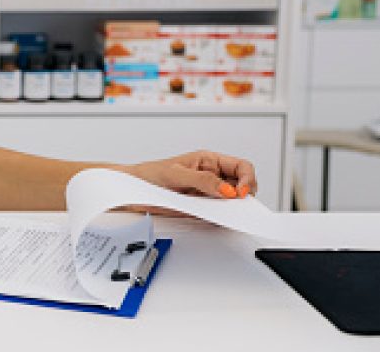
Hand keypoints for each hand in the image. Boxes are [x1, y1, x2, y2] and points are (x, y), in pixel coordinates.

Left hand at [122, 150, 257, 208]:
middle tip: (237, 205)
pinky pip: (217, 215)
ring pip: (231, 202)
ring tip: (226, 213)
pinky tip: (215, 219)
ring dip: (232, 208)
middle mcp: (211, 176)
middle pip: (242, 185)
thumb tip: (226, 189)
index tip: (240, 193)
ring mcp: (207, 193)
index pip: (241, 167)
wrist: (132, 189)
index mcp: (209, 161)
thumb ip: (202, 180)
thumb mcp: (175, 173)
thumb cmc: (149, 174)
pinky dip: (220, 219)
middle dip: (244, 195)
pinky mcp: (200, 208)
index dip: (247, 179)